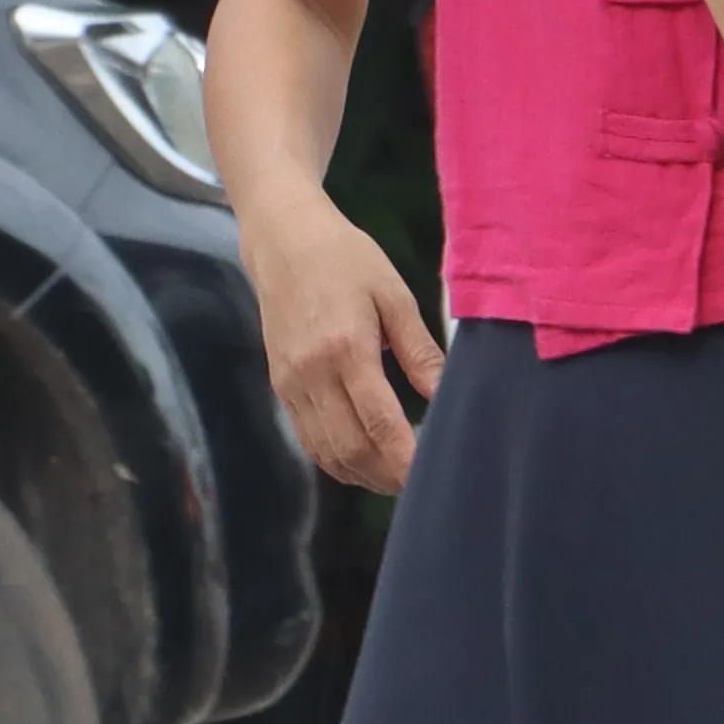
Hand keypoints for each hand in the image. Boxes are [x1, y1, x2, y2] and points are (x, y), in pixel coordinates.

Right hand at [248, 191, 443, 493]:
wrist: (283, 240)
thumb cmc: (346, 259)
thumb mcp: (394, 294)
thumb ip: (419, 350)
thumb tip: (444, 396)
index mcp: (345, 347)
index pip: (379, 421)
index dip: (405, 457)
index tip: (431, 475)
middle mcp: (312, 373)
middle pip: (350, 448)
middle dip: (387, 475)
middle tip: (421, 483)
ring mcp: (290, 384)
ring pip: (326, 452)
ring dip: (364, 474)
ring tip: (397, 477)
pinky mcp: (279, 386)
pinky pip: (308, 439)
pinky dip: (337, 459)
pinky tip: (365, 458)